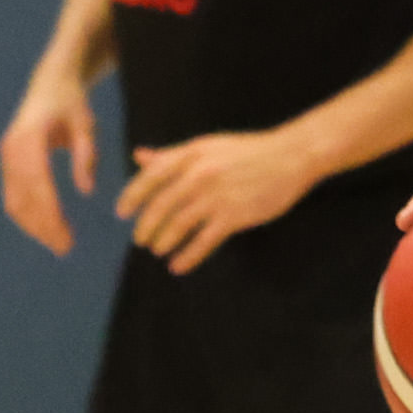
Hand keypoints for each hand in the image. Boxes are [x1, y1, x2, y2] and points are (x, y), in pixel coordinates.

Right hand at [0, 72, 98, 254]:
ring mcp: (6, 156)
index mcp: (29, 138)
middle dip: (42, 227)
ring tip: (58, 243)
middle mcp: (11, 149)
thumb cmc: (72, 102)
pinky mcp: (7, 162)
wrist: (50, 83)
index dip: (50, 215)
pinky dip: (27, 215)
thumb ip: (85, 156)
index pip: (38, 185)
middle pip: (22, 198)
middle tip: (65, 249)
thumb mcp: (85, 125)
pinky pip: (13, 195)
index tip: (65, 237)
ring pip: (14, 201)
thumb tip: (86, 191)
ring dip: (33, 226)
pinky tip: (46, 228)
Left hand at [121, 128, 320, 272]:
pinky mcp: (234, 216)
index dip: (132, 196)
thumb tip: (139, 157)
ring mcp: (217, 196)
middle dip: (146, 226)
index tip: (122, 212)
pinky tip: (178, 266)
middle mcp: (200, 174)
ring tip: (158, 250)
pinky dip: (188, 257)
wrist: (290, 157)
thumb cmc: (248, 151)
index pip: (151, 176)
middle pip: (161, 205)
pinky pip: (203, 242)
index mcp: (191, 154)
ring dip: (164, 241)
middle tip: (140, 239)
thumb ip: (172, 155)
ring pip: (179, 225)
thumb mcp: (207, 146)